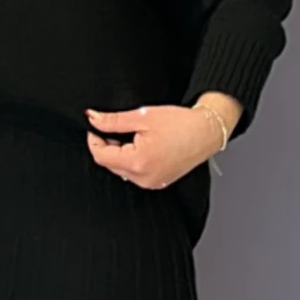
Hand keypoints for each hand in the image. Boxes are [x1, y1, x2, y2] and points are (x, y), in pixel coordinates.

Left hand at [85, 97, 237, 189]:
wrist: (206, 131)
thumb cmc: (181, 123)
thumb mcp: (142, 116)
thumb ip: (113, 120)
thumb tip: (92, 118)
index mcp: (138, 162)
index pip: (101, 155)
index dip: (94, 139)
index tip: (96, 127)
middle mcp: (143, 178)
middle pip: (110, 164)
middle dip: (108, 146)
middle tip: (117, 129)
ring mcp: (151, 183)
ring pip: (121, 170)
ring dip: (120, 154)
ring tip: (136, 136)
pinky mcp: (158, 183)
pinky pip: (135, 174)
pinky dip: (133, 161)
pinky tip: (144, 146)